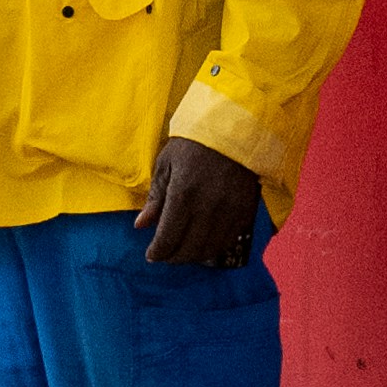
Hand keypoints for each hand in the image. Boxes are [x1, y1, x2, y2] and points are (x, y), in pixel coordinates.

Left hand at [136, 135, 263, 273]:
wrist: (234, 129)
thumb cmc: (193, 143)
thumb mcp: (166, 163)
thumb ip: (155, 198)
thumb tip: (141, 225)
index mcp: (183, 194)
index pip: (168, 239)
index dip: (157, 252)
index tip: (151, 255)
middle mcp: (208, 208)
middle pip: (188, 250)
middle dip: (173, 257)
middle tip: (165, 255)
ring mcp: (229, 212)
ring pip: (209, 250)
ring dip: (193, 256)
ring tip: (183, 251)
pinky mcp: (245, 211)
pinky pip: (228, 241)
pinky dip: (213, 247)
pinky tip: (203, 242)